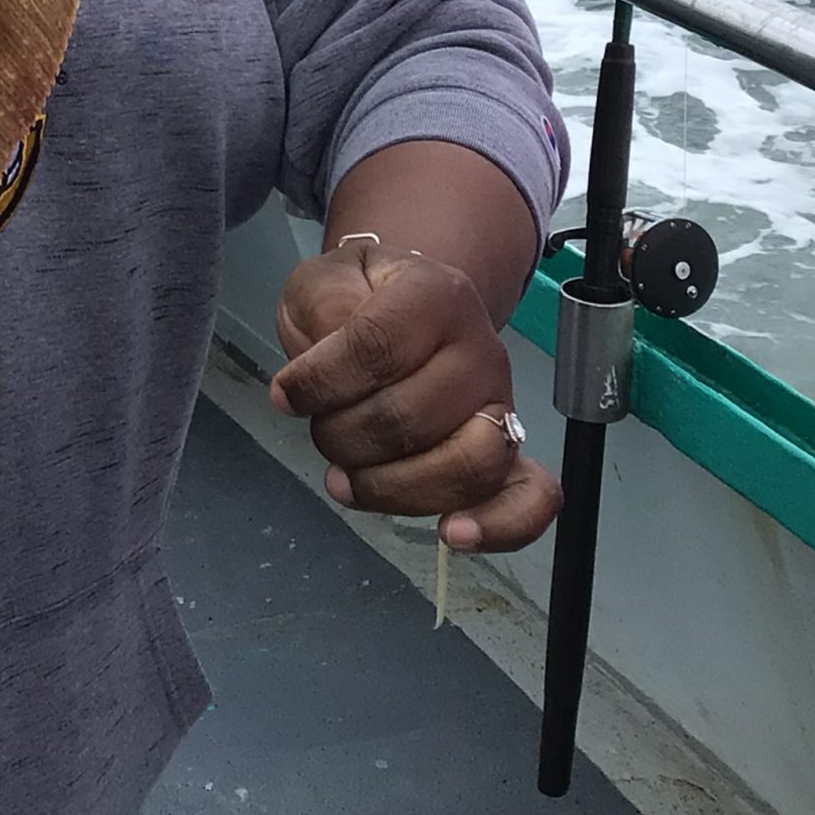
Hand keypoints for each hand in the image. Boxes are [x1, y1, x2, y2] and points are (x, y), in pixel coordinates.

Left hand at [270, 239, 560, 552]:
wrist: (400, 308)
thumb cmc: (357, 299)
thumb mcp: (323, 281)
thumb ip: (322, 308)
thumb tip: (320, 374)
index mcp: (437, 294)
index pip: (378, 348)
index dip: (321, 382)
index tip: (286, 394)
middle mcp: (481, 350)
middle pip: (412, 418)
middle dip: (343, 436)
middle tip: (320, 427)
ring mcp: (501, 405)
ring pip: (466, 466)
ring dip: (390, 486)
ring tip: (345, 477)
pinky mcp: (509, 453)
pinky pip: (528, 498)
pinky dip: (497, 525)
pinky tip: (449, 534)